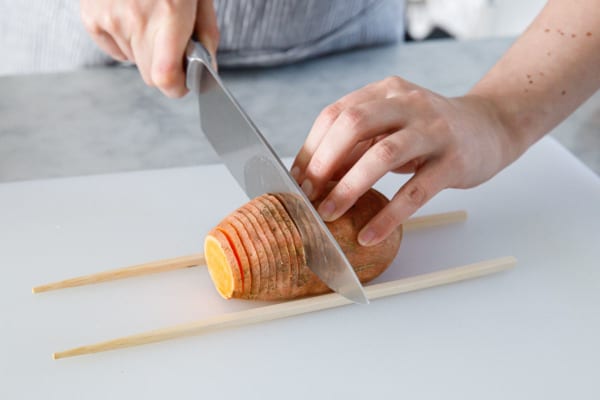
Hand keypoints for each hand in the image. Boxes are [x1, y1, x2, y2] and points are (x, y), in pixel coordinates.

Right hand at [80, 0, 218, 97]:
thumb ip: (206, 35)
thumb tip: (206, 67)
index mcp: (169, 13)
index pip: (165, 76)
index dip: (177, 87)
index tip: (185, 84)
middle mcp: (136, 18)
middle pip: (150, 76)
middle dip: (166, 68)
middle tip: (173, 45)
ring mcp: (110, 18)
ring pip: (134, 61)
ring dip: (146, 50)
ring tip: (150, 18)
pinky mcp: (91, 17)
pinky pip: (114, 49)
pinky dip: (126, 41)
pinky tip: (132, 17)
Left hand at [291, 76, 520, 245]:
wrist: (490, 127)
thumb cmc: (430, 132)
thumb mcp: (392, 126)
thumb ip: (358, 144)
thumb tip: (313, 176)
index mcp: (386, 93)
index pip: (336, 114)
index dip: (311, 148)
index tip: (295, 180)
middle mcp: (408, 104)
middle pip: (353, 124)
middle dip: (323, 163)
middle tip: (307, 196)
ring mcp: (433, 130)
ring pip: (382, 155)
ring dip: (348, 187)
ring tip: (329, 215)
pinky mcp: (453, 161)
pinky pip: (415, 192)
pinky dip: (388, 216)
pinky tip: (369, 235)